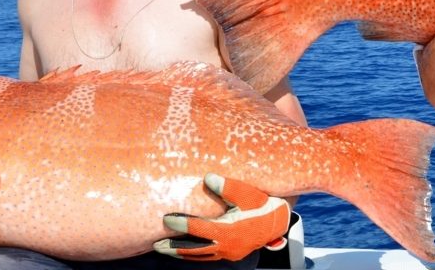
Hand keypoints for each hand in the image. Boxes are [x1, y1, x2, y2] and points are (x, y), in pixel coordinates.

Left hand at [153, 173, 290, 261]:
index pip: (199, 229)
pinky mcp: (231, 254)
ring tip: (166, 250)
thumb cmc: (262, 205)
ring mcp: (228, 252)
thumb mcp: (248, 194)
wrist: (278, 222)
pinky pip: (208, 257)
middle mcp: (226, 246)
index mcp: (229, 231)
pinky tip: (186, 251)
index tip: (166, 219)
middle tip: (157, 245)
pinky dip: (195, 255)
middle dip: (175, 247)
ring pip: (200, 256)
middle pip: (195, 249)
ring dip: (182, 253)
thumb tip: (208, 177)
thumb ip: (228, 187)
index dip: (182, 224)